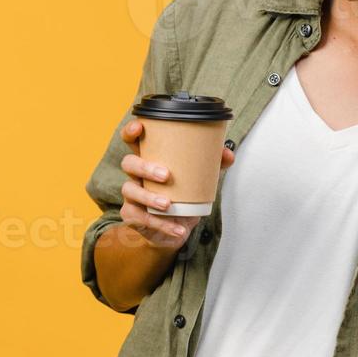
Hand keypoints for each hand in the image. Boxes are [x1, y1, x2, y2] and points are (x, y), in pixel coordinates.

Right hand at [117, 118, 234, 246]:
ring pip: (130, 190)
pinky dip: (161, 225)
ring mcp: (132, 195)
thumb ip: (213, 165)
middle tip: (166, 175)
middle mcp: (135, 174)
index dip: (131, 131)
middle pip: (129, 163)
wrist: (176, 230)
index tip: (140, 127)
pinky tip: (177, 229)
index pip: (132, 140)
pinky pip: (141, 218)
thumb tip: (228, 154)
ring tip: (168, 205)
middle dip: (145, 167)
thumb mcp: (199, 179)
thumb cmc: (183, 197)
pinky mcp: (132, 215)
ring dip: (149, 197)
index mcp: (149, 159)